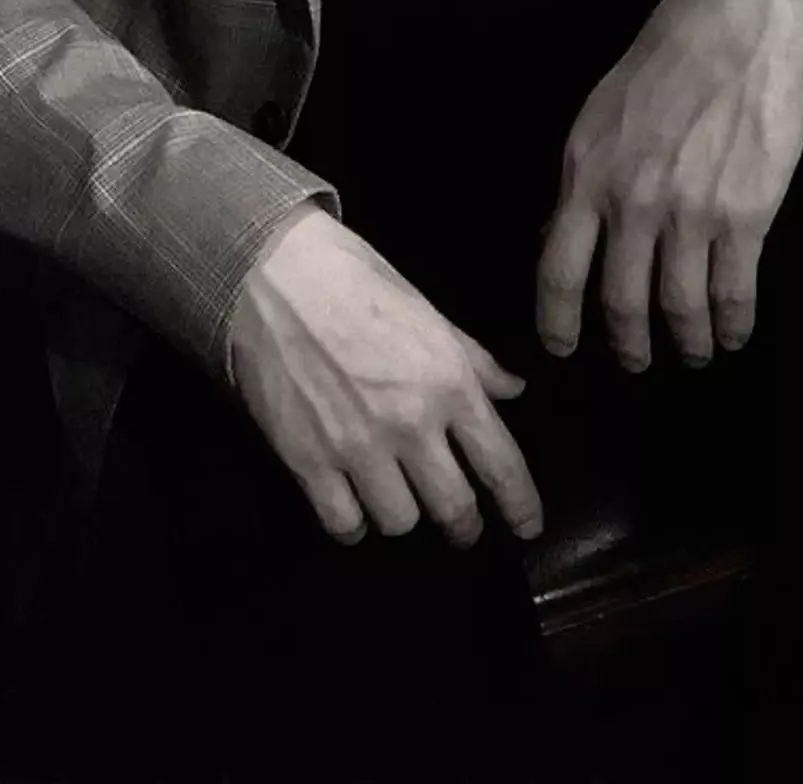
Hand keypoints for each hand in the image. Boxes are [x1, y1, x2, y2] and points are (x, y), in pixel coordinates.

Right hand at [230, 202, 543, 546]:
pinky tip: (352, 507)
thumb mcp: (429, 313)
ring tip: (398, 499)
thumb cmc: (357, 280)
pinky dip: (352, 524)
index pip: (502, 465)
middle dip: (465, 527)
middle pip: (454, 508)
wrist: (274, 274)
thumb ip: (475, 361)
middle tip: (463, 528)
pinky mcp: (307, 460)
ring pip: (400, 522)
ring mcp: (357, 448)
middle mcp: (411, 426)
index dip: (521, 506)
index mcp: (450, 385)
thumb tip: (514, 390)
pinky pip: (343, 523)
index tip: (528, 527)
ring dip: (405, 515)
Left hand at [537, 0, 802, 369]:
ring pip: (681, 307)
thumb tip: (562, 243)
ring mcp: (691, 215)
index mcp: (585, 179)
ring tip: (690, 354)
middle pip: (622, 304)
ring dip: (686, 342)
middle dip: (628, 346)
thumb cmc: (659, 67)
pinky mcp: (746, 216)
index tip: (561, 349)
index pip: (557, 272)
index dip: (556, 323)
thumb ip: (579, 185)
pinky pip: (735, 291)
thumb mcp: (593, 121)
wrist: (738, 29)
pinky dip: (732, 324)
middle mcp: (633, 206)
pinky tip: (732, 335)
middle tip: (635, 363)